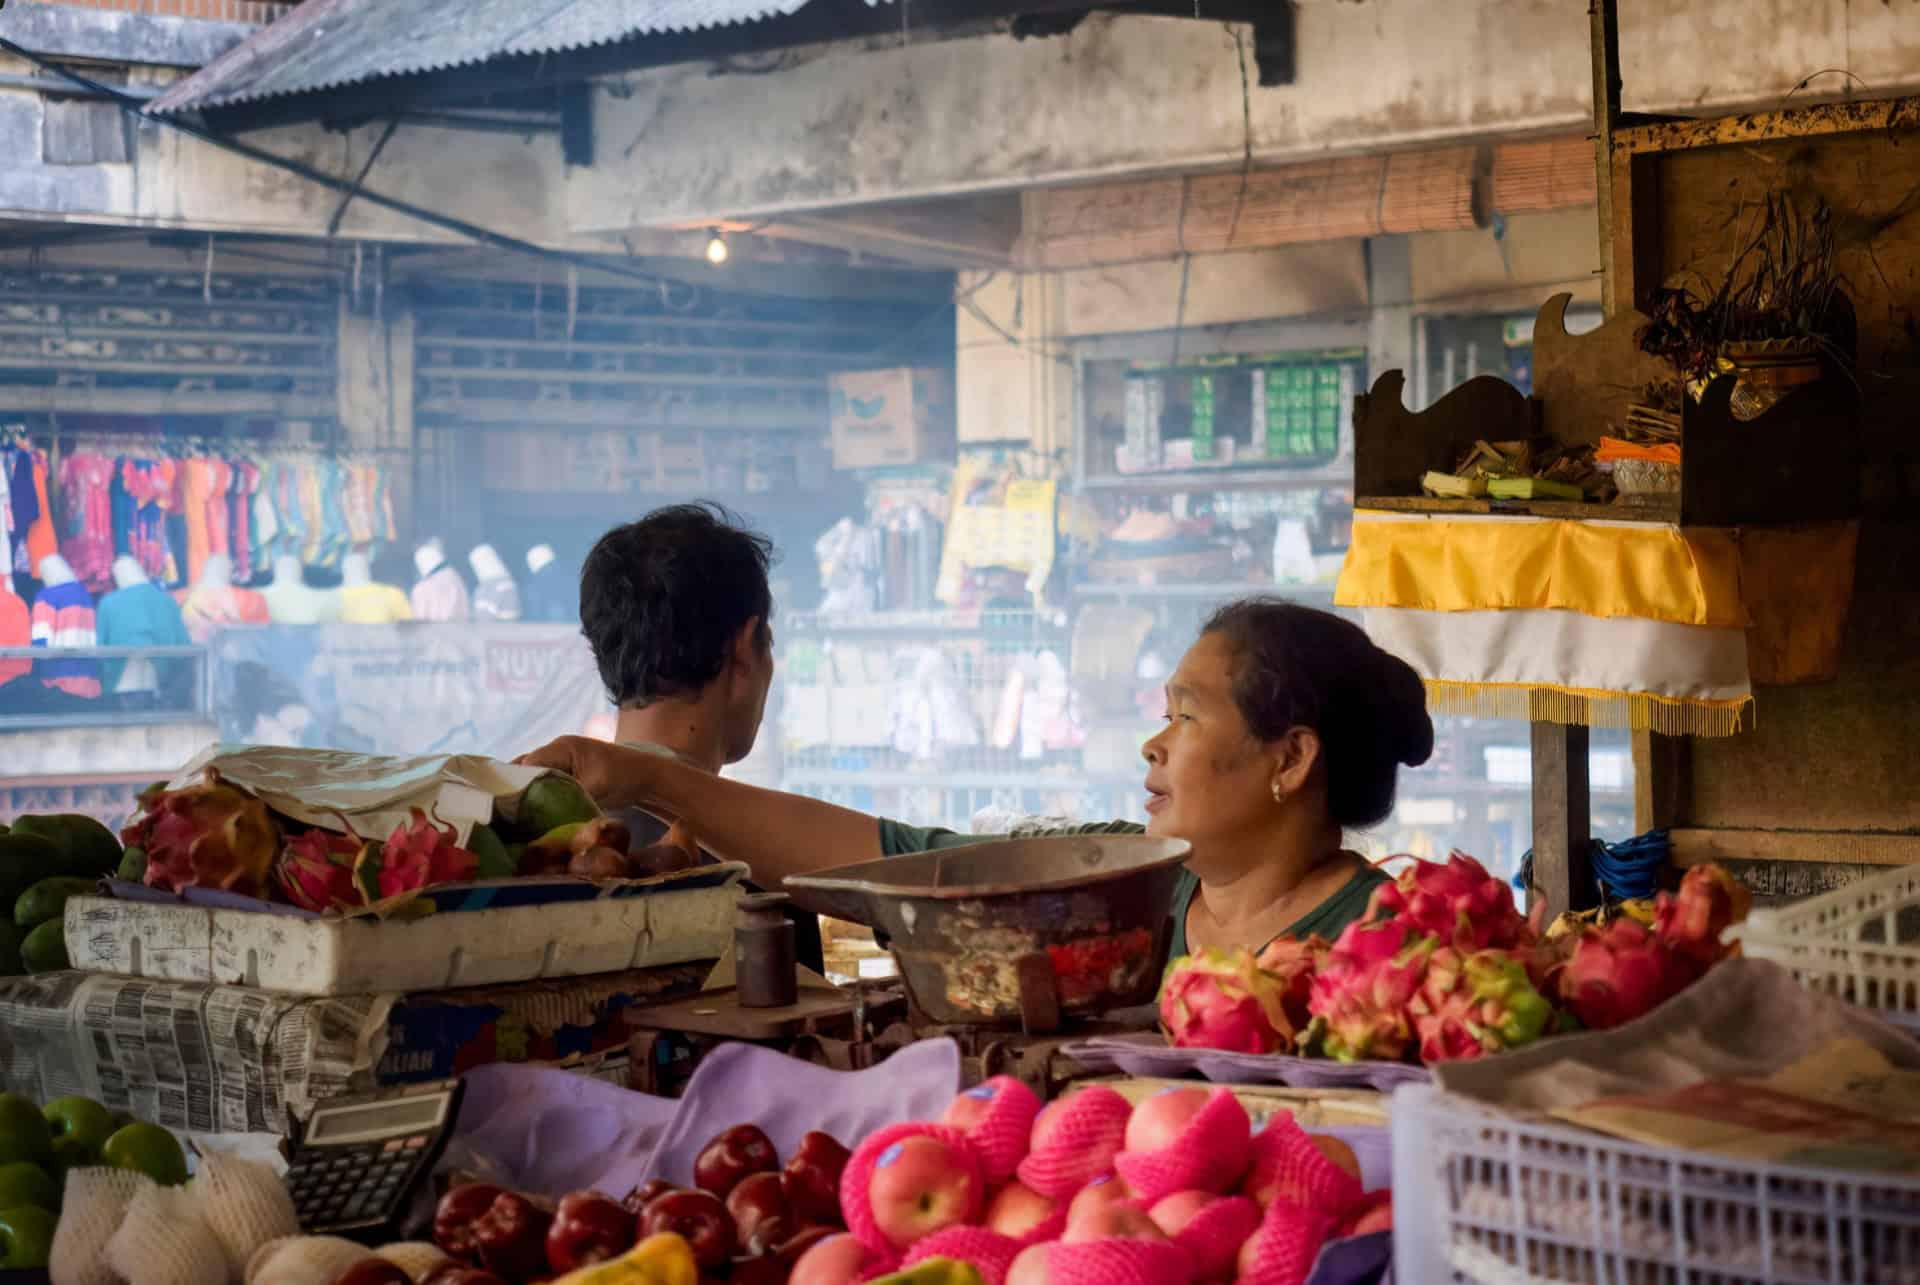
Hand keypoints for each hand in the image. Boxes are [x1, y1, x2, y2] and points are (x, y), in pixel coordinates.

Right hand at [516, 736, 663, 812]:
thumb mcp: (594, 788)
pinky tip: (529, 813)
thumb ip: (566, 796)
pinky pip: (545, 782)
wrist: (647, 777)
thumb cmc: (624, 777)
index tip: (506, 807)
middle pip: (525, 768)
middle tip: (505, 813)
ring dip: (526, 792)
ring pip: (533, 775)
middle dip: (515, 788)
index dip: (515, 784)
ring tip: (513, 815)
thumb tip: (539, 813)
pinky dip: (538, 794)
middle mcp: (558, 750)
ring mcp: (562, 760)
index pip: (527, 764)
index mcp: (563, 747)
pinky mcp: (568, 773)